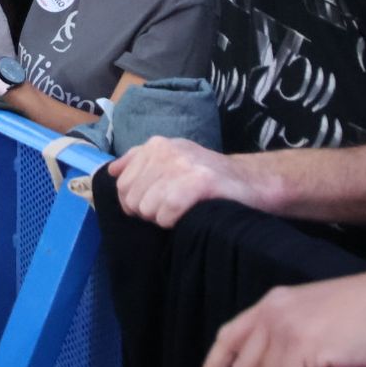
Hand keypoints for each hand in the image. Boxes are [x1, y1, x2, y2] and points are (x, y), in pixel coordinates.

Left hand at [107, 136, 284, 226]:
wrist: (253, 181)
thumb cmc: (209, 176)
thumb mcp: (173, 159)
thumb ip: (140, 162)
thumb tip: (112, 172)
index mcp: (157, 144)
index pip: (122, 183)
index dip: (133, 201)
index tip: (154, 203)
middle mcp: (167, 150)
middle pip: (132, 198)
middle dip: (148, 211)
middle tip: (171, 209)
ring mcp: (183, 165)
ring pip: (147, 208)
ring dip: (162, 218)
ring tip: (182, 210)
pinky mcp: (199, 183)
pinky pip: (166, 214)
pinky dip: (173, 222)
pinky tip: (187, 215)